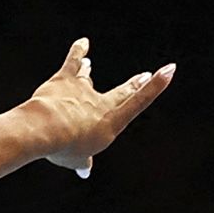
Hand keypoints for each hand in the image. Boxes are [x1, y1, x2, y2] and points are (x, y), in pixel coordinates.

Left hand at [27, 38, 173, 176]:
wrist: (45, 129)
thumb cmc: (62, 148)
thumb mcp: (75, 160)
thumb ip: (82, 161)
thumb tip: (85, 170)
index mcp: (109, 124)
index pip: (138, 103)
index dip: (155, 87)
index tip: (168, 70)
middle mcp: (100, 104)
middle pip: (120, 91)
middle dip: (134, 83)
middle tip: (147, 74)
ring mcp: (83, 90)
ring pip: (87, 77)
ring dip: (87, 71)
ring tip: (90, 64)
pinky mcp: (65, 79)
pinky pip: (73, 61)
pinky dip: (78, 51)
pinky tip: (83, 42)